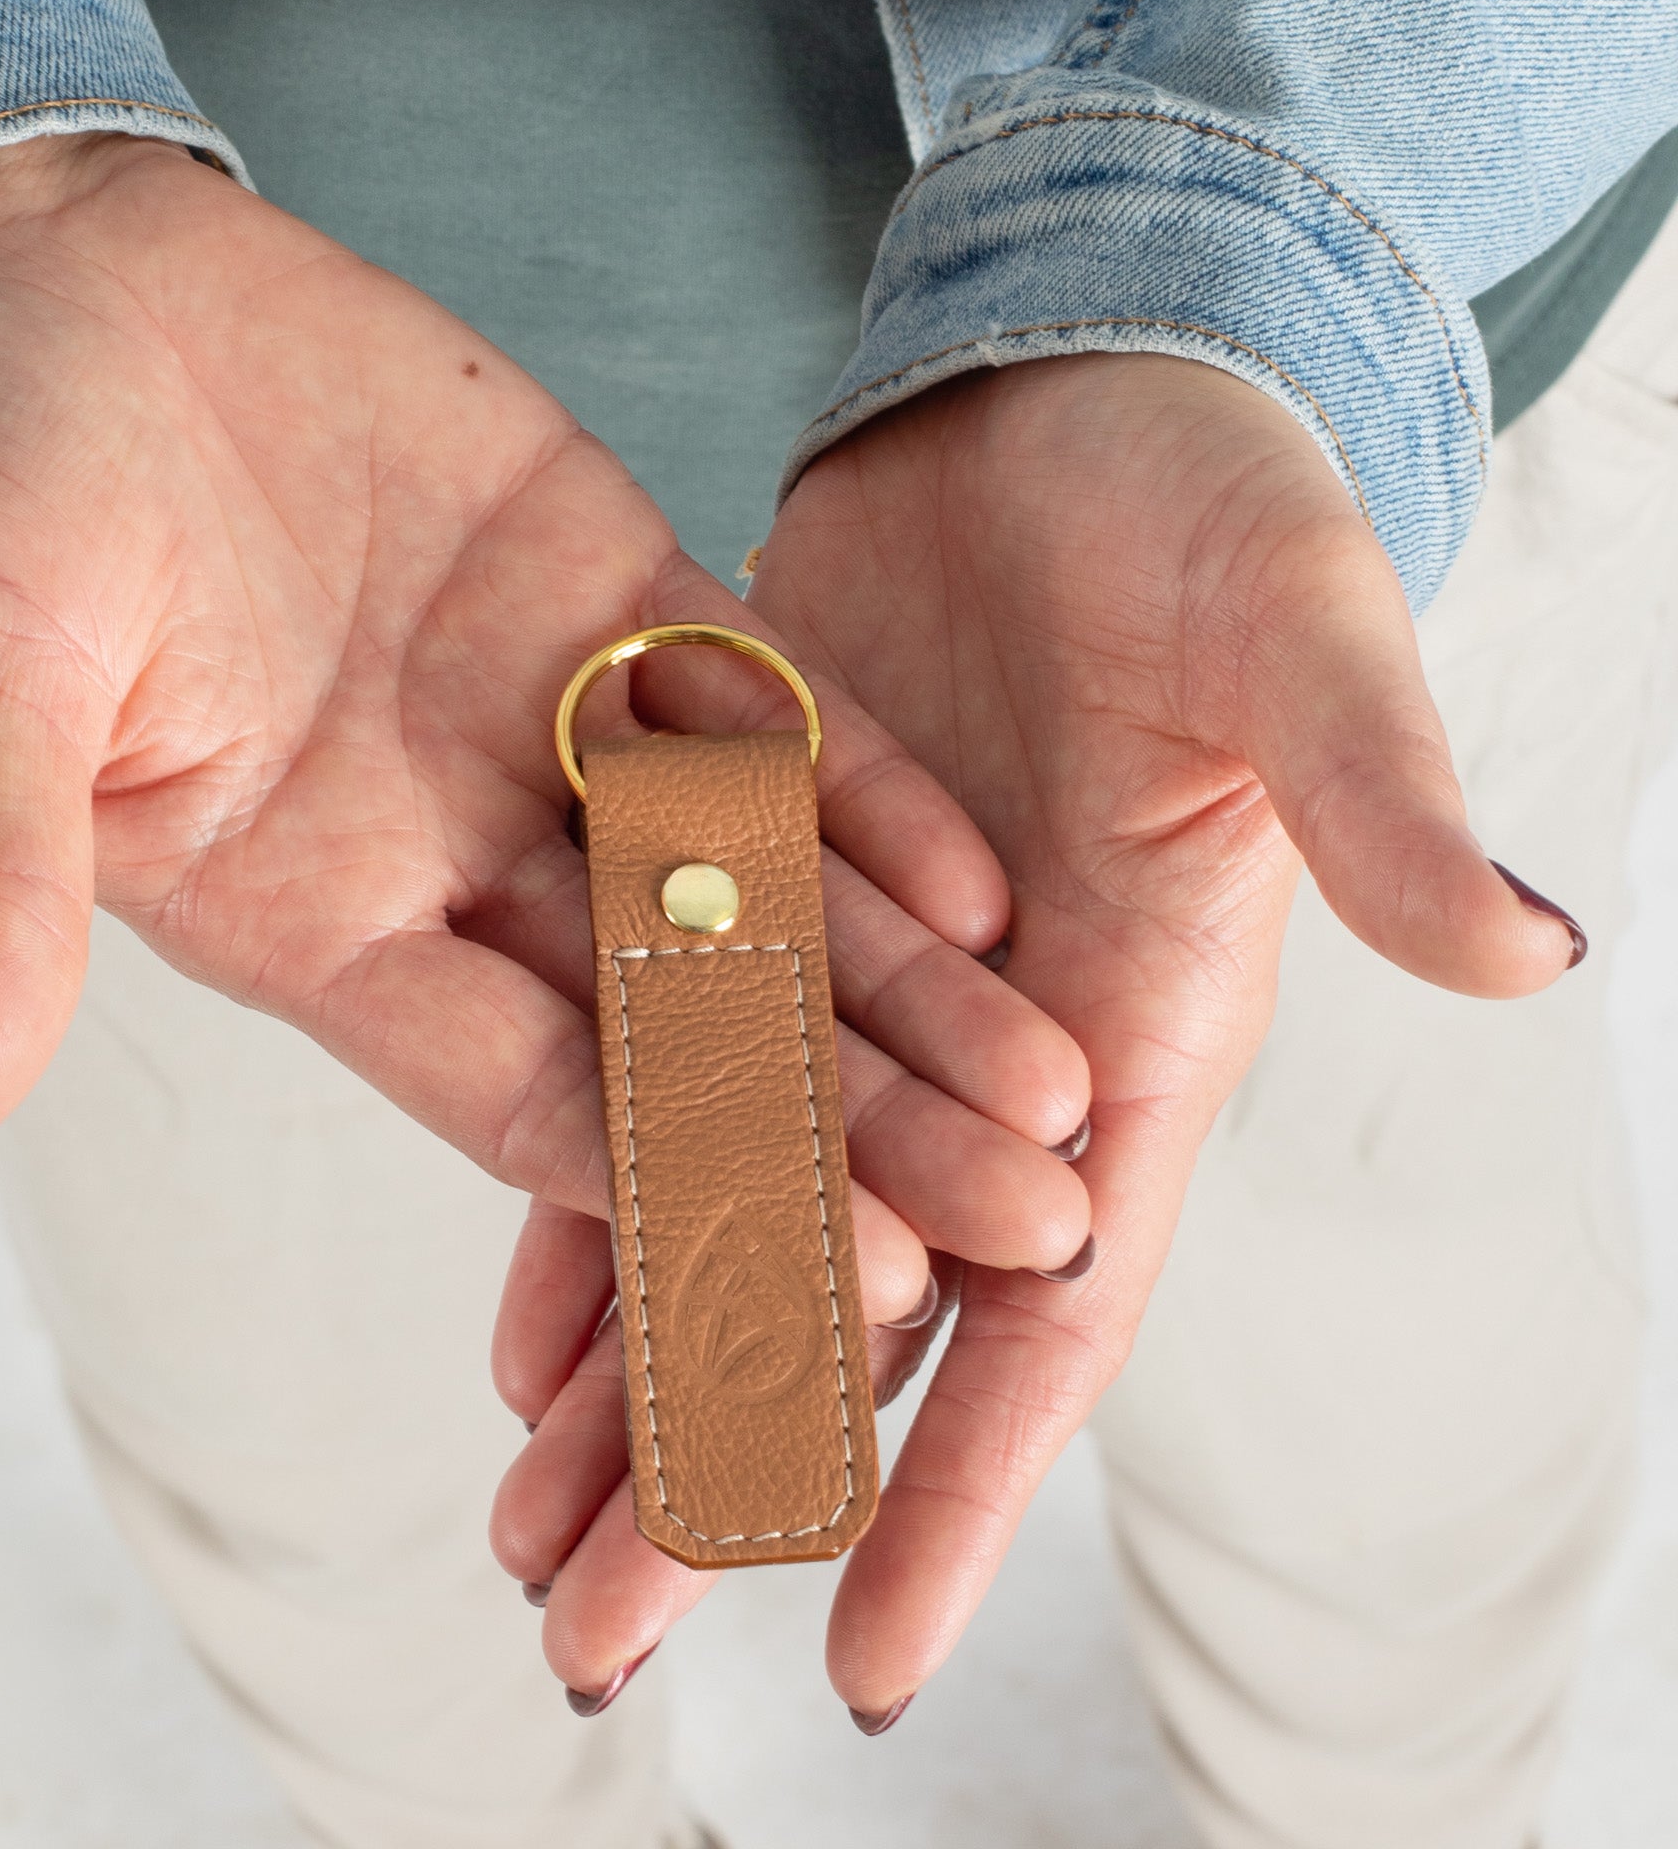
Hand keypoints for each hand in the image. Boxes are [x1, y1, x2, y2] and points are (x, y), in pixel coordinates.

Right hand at [0, 131, 1092, 1324]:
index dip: (675, 1196)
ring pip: (752, 888)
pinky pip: (758, 707)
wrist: (51, 288)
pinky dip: (861, 789)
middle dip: (852, 1130)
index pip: (525, 1101)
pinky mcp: (608, 586)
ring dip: (903, 988)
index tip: (830, 1295)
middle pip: (682, 1024)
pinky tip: (981, 881)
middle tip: (1022, 1231)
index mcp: (318, 923)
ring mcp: (544, 724)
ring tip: (1054, 1090)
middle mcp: (453, 854)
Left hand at [489, 351, 1580, 1715]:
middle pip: (842, 1309)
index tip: (856, 1651)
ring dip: (626, 1379)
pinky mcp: (738, 887)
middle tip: (588, 1633)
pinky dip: (580, 1202)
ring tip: (524, 1538)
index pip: (1039, 1306)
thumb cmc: (1212, 502)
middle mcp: (975, 1048)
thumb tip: (1530, 947)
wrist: (1069, 396)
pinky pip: (642, 1078)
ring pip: (722, 1223)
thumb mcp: (1298, 640)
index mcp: (1122, 1031)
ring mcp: (847, 980)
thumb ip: (1375, 799)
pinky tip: (517, 1332)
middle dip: (724, 1474)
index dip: (955, 1481)